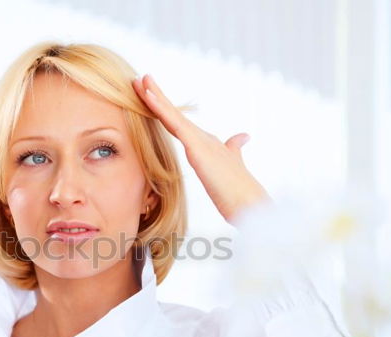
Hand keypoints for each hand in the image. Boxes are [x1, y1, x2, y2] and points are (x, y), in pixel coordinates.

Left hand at [132, 74, 269, 223]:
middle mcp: (201, 137)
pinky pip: (175, 126)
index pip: (178, 122)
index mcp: (204, 142)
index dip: (163, 108)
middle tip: (139, 78)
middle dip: (156, 95)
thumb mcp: (233, 165)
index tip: (147, 93)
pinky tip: (150, 98)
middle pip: (173, 114)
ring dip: (155, 97)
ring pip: (172, 116)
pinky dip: (161, 110)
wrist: (250, 203)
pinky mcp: (198, 148)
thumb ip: (234, 149)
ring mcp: (200, 141)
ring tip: (140, 80)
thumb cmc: (239, 190)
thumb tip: (242, 137)